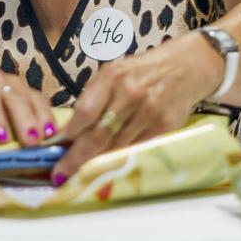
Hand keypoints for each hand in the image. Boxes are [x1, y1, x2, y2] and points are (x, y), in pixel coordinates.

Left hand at [50, 38, 218, 183]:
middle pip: (99, 134)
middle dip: (77, 157)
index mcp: (113, 77)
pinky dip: (119, 157)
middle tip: (61, 173)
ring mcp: (149, 112)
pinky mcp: (164, 126)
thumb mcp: (115, 72)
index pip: (85, 111)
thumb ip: (95, 97)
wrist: (185, 67)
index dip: (70, 133)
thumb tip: (71, 129)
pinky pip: (135, 148)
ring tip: (79, 172)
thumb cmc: (142, 71)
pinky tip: (107, 164)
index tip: (55, 148)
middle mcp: (131, 94)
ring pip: (116, 146)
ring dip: (96, 161)